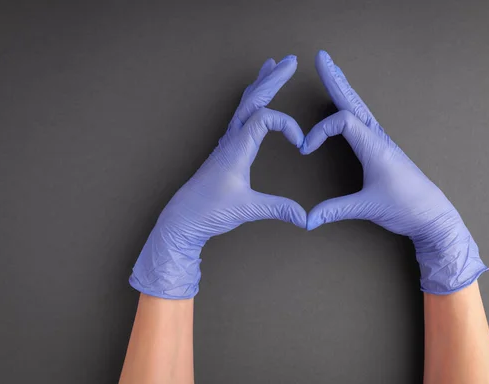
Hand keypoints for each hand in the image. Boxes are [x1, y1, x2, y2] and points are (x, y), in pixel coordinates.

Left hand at [130, 56, 305, 298]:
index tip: (300, 146)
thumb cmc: (209, 210)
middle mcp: (231, 139)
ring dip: (261, 85)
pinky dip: (252, 100)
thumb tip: (305, 217)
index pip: (265, 118)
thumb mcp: (247, 209)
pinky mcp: (227, 149)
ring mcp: (228, 142)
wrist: (184, 218)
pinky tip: (255, 98)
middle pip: (253, 99)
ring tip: (271, 66)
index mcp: (237, 148)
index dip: (287, 125)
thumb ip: (278, 208)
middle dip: (273, 79)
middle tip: (291, 61)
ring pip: (245, 104)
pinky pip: (241, 116)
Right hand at [301, 51, 487, 293]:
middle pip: (353, 102)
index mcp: (374, 147)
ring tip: (332, 72)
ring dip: (343, 89)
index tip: (305, 150)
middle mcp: (379, 139)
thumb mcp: (367, 208)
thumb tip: (307, 220)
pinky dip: (351, 106)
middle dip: (335, 81)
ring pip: (359, 108)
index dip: (319, 131)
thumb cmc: (405, 207)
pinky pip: (364, 120)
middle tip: (321, 59)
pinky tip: (347, 106)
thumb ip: (335, 211)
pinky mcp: (382, 150)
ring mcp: (382, 142)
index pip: (342, 122)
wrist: (432, 214)